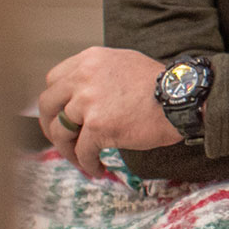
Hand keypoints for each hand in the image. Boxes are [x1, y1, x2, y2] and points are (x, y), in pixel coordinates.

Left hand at [38, 46, 179, 177]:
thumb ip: (98, 73)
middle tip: (61, 139)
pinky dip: (87, 163)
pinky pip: (82, 151)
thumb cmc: (159, 84)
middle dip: (49, 125)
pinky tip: (97, 168)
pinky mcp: (99, 127)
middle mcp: (84, 77)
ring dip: (68, 149)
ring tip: (81, 159)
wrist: (180, 98)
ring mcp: (89, 102)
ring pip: (60, 131)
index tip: (59, 114)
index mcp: (89, 60)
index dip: (54, 100)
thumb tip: (81, 94)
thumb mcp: (124, 63)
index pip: (54, 79)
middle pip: (48, 104)